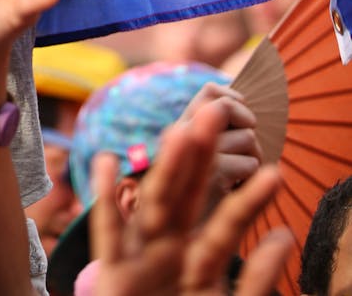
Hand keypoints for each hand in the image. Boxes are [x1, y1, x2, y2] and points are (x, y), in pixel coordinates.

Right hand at [91, 101, 291, 295]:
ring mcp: (142, 256)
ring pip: (155, 204)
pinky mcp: (114, 271)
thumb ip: (256, 280)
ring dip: (166, 169)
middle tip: (217, 112)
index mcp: (201, 259)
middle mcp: (172, 247)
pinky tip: (107, 161)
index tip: (276, 172)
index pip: (229, 225)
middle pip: (188, 196)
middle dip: (201, 157)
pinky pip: (109, 231)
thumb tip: (285, 235)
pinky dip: (106, 198)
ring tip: (180, 131)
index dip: (249, 200)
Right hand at [177, 82, 261, 204]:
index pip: (209, 91)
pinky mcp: (216, 178)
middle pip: (228, 107)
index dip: (232, 97)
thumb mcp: (196, 155)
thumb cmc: (199, 191)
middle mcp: (185, 135)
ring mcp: (199, 156)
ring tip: (239, 174)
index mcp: (181, 126)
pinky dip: (252, 180)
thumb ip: (211, 129)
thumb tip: (241, 101)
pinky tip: (237, 190)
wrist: (183, 236)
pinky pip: (251, 166)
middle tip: (247, 144)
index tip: (241, 115)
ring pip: (247, 138)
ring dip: (252, 157)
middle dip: (247, 123)